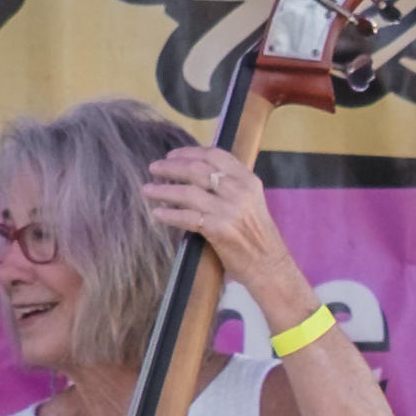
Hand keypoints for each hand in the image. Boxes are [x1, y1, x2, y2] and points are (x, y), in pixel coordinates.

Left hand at [139, 146, 306, 319]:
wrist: (268, 263)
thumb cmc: (255, 234)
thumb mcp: (249, 201)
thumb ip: (229, 185)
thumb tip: (196, 173)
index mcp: (247, 179)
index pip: (215, 155)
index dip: (190, 152)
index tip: (171, 155)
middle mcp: (239, 190)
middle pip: (198, 169)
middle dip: (171, 167)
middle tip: (153, 168)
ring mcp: (229, 209)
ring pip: (188, 192)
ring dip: (163, 190)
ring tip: (147, 190)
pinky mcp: (219, 229)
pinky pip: (187, 217)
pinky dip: (169, 215)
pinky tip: (157, 214)